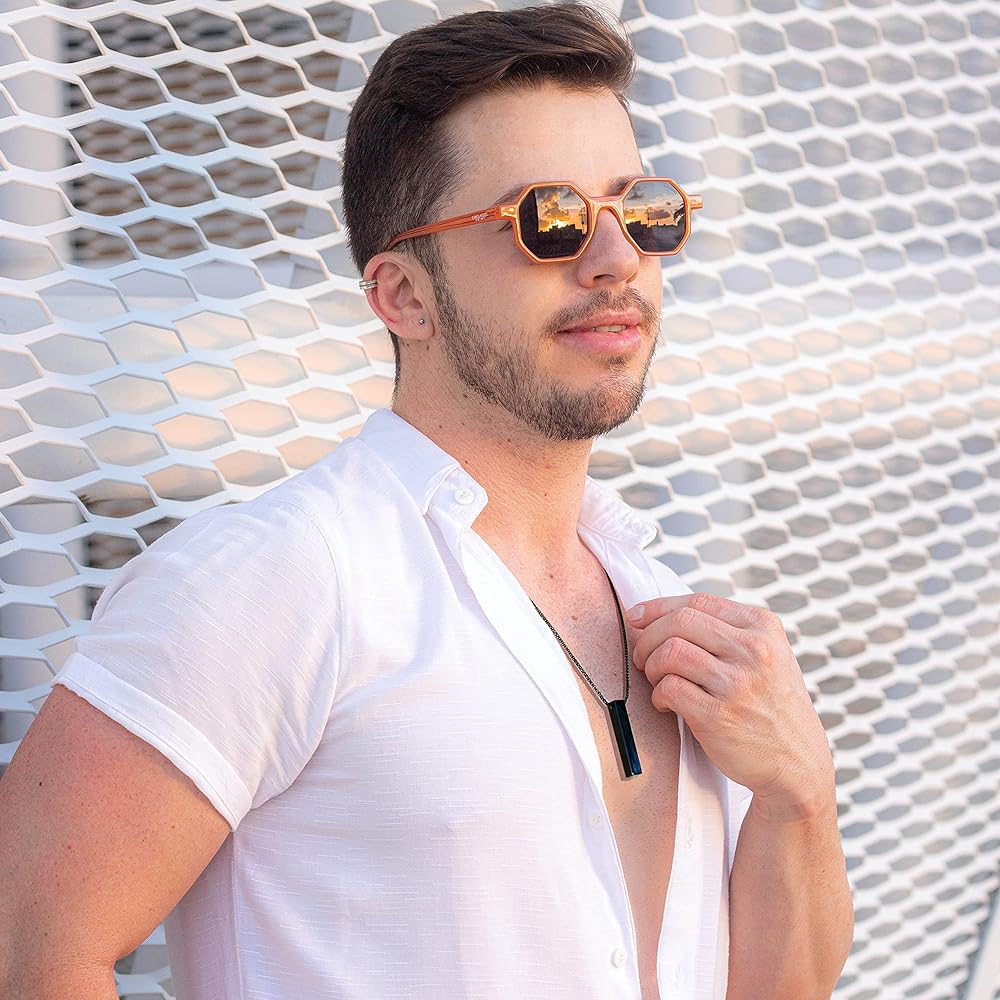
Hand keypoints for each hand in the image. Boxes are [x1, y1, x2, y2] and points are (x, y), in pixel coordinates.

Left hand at [627, 592, 834, 822]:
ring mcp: (738, 683)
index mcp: (763, 627)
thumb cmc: (770, 705)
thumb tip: (659, 614)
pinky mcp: (719, 716)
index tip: (637, 617)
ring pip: (670, 652)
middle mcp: (754, 650)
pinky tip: (666, 703)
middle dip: (648, 637)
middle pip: (679, 622)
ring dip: (651, 666)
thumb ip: (726, 632)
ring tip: (657, 680)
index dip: (658, 608)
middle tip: (642, 656)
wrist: (797, 762)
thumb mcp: (768, 655)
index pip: (698, 602)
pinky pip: (669, 688)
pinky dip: (658, 694)